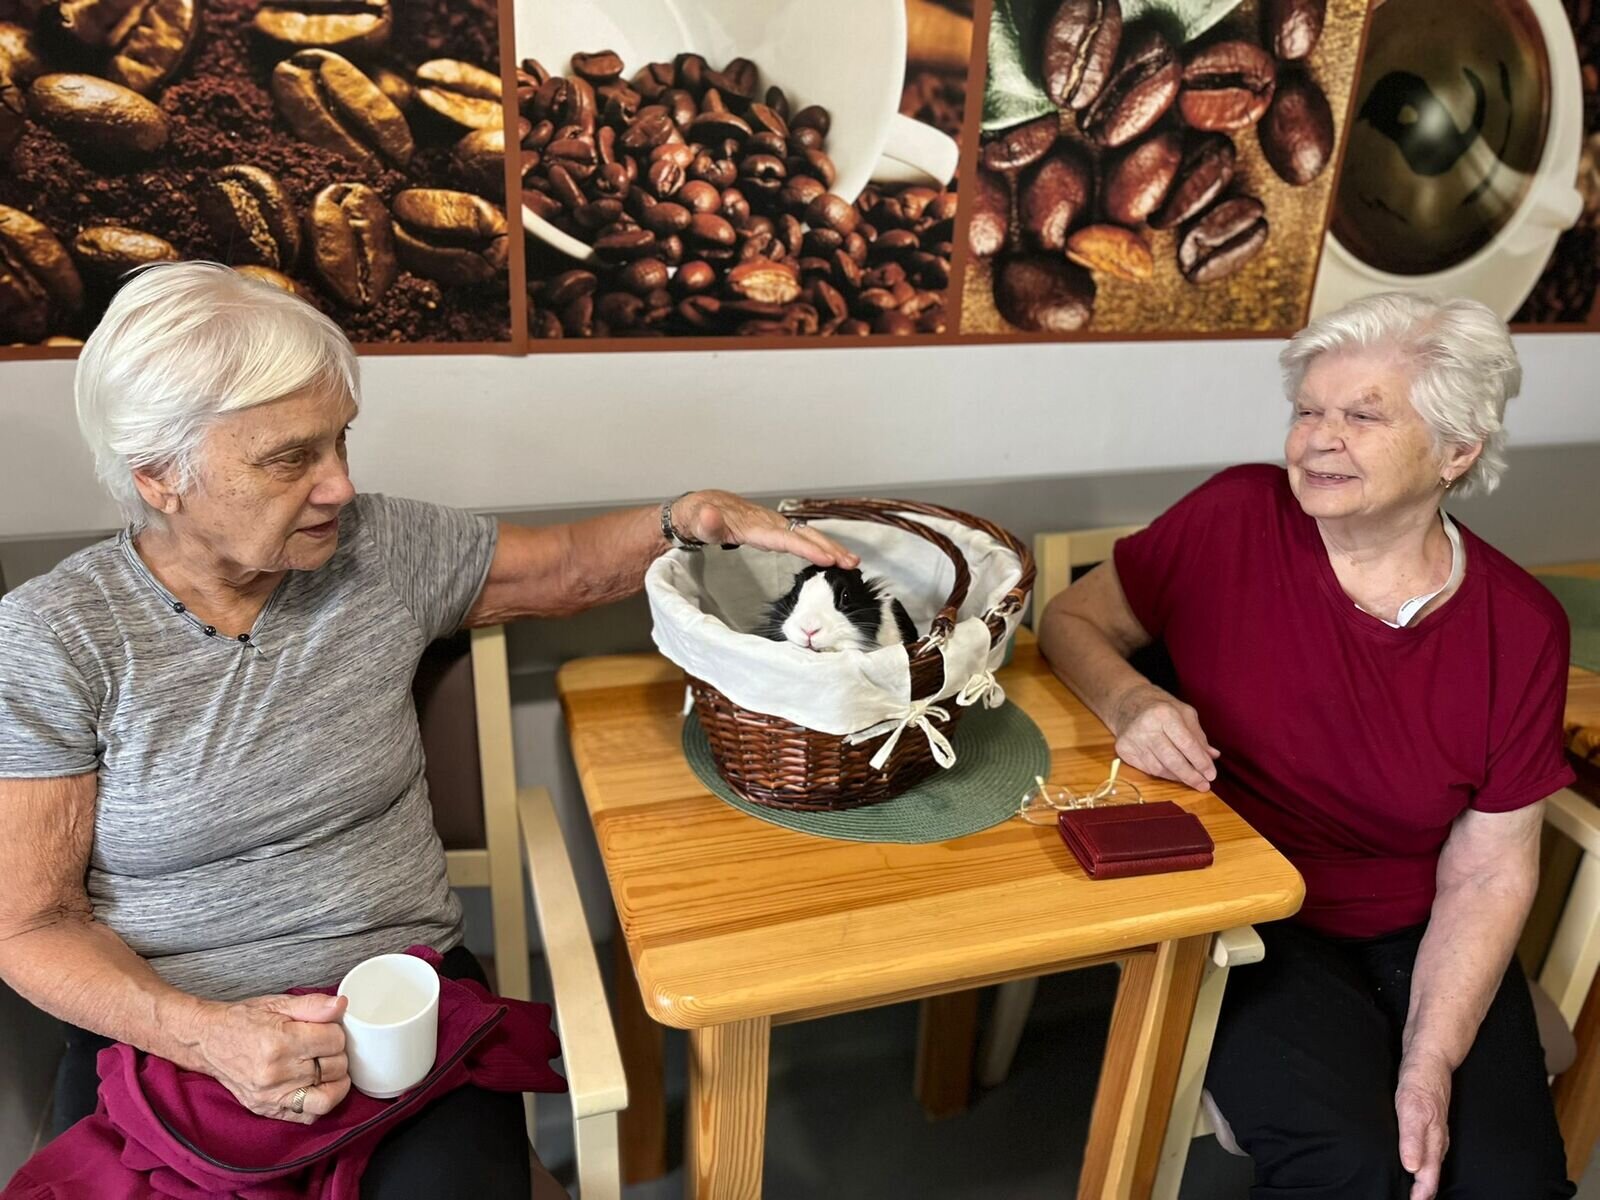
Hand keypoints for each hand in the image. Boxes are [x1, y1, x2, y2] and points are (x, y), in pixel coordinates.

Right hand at [194, 993, 351, 1122]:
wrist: (207, 1041)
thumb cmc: (243, 1021)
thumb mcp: (278, 1004)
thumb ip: (313, 1005)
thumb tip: (342, 1006)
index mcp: (281, 1042)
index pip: (334, 1041)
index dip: (337, 1032)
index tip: (328, 1028)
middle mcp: (276, 1073)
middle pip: (334, 1068)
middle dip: (337, 1054)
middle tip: (326, 1046)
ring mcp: (271, 1095)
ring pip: (327, 1097)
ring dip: (334, 1081)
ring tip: (327, 1068)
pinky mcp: (266, 1109)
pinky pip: (306, 1117)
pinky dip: (318, 1103)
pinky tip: (315, 1087)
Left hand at [672, 490, 859, 568]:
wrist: (702, 506)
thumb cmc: (700, 518)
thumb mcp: (697, 522)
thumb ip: (705, 523)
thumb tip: (709, 516)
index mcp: (754, 526)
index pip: (785, 539)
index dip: (806, 548)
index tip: (827, 559)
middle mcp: (770, 523)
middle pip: (804, 535)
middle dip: (829, 548)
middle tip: (851, 563)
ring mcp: (775, 525)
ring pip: (808, 535)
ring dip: (831, 547)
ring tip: (851, 562)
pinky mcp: (776, 530)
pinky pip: (803, 537)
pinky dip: (821, 545)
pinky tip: (832, 556)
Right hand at [1109, 683, 1219, 791]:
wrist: (1127, 702)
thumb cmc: (1161, 708)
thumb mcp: (1184, 713)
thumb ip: (1198, 736)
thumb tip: (1212, 757)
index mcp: (1164, 714)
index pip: (1186, 743)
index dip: (1201, 762)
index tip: (1211, 775)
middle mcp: (1146, 726)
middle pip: (1172, 760)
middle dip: (1191, 776)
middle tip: (1204, 785)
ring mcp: (1132, 739)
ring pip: (1159, 769)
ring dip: (1178, 777)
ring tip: (1191, 780)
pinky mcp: (1124, 749)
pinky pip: (1148, 769)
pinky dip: (1164, 774)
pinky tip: (1174, 774)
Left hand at [1396, 1052, 1452, 1199]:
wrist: (1431, 1056)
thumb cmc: (1420, 1081)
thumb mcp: (1411, 1109)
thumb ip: (1413, 1138)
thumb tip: (1413, 1167)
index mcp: (1432, 1139)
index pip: (1427, 1176)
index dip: (1421, 1193)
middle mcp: (1437, 1138)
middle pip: (1432, 1173)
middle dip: (1425, 1192)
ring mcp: (1436, 1129)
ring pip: (1433, 1162)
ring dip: (1426, 1180)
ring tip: (1419, 1193)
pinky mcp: (1431, 1120)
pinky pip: (1430, 1147)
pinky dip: (1426, 1161)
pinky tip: (1420, 1163)